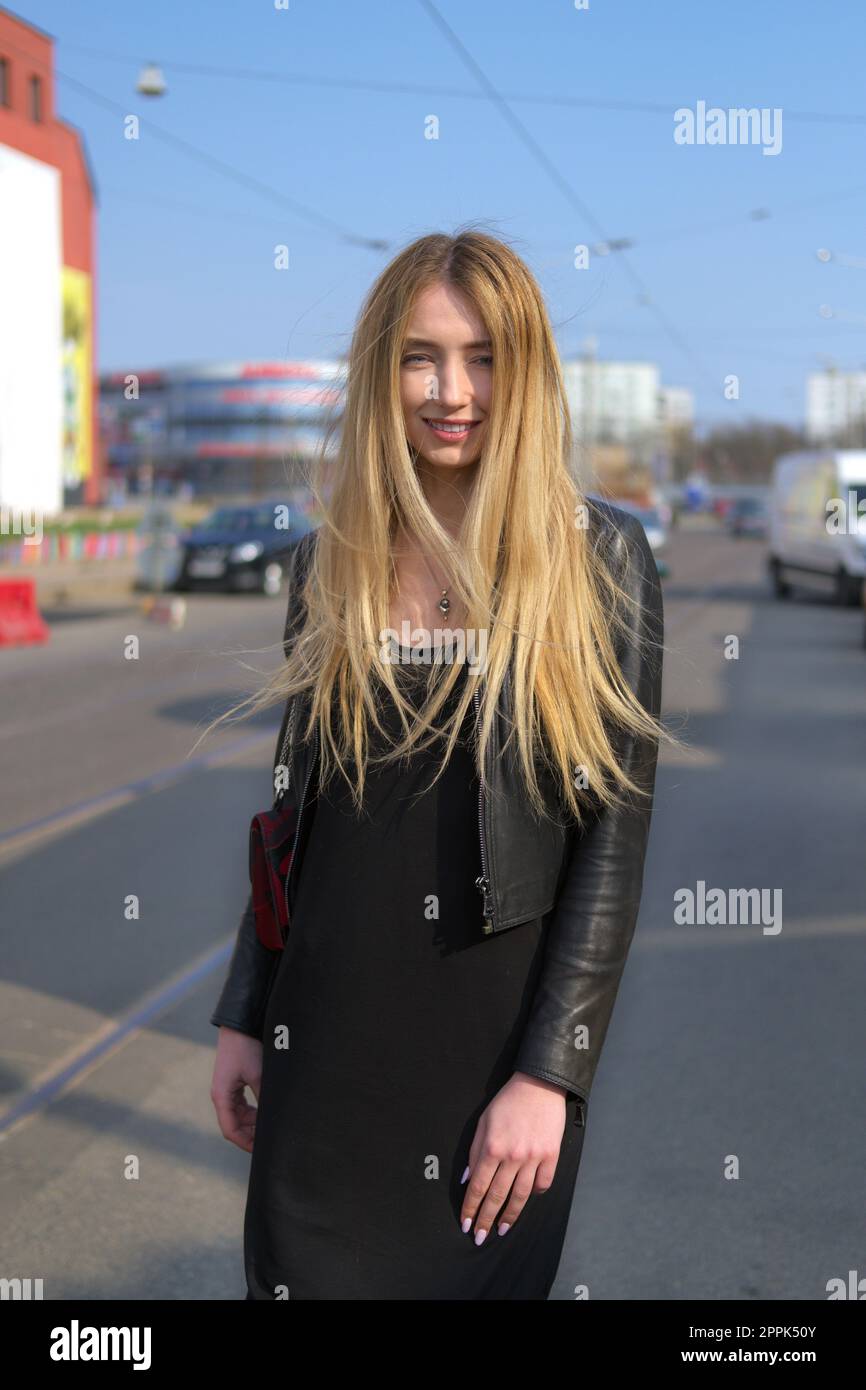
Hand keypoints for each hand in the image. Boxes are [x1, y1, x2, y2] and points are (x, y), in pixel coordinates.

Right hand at [210, 1026, 263, 1152]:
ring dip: (254, 1123)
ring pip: (240, 1116)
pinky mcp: (234, 1083)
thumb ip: (264, 1098)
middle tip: (271, 1139)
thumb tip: (274, 1118)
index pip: (230, 1130)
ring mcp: (227, 1090)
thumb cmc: (246, 1048)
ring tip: (271, 1126)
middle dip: (251, 1134)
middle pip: (235, 1125)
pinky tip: (267, 1112)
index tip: (261, 1151)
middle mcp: (222, 1096)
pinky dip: (254, 1112)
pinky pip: (243, 1105)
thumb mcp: (258, 1075)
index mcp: (221, 1097)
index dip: (245, 1143)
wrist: (240, 1024)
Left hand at [459, 1072, 566, 1244]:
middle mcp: (513, 1156)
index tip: (466, 1224)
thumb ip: (474, 1152)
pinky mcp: (551, 1156)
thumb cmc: (507, 1102)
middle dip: (486, 1219)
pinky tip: (526, 1200)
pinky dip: (534, 1194)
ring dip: (509, 1216)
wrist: (539, 1085)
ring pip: (520, 1196)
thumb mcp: (483, 1123)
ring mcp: (534, 1158)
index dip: (471, 1208)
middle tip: (479, 1237)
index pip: (478, 1186)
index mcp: (492, 1147)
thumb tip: (466, 1179)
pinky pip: (543, 1184)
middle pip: (497, 1196)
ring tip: (501, 1229)